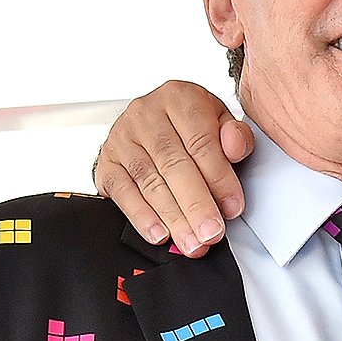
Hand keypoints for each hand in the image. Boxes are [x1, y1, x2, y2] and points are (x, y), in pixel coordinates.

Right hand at [93, 80, 253, 256]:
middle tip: (211, 233)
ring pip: (149, 181)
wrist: (154, 119)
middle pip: (174, 165)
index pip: (201, 142)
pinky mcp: (105, 161)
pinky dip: (141, 216)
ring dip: (173, 217)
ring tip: (191, 242)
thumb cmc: (192, 124)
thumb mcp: (221, 121)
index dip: (219, 178)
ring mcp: (121, 137)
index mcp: (180, 98)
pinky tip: (159, 234)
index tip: (232, 207)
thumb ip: (235, 136)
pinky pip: (122, 191)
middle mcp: (146, 114)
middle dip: (196, 205)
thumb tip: (235, 148)